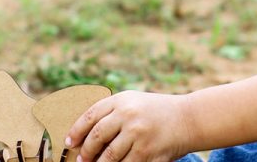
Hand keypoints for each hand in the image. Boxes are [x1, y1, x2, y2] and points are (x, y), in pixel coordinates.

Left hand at [65, 91, 192, 161]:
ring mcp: (138, 135)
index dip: (77, 130)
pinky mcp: (147, 154)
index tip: (69, 141)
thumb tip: (85, 132)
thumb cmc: (155, 110)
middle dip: (86, 151)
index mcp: (122, 100)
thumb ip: (112, 111)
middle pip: (97, 136)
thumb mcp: (133, 101)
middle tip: (81, 160)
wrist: (187, 118)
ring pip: (109, 157)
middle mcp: (128, 115)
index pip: (92, 115)